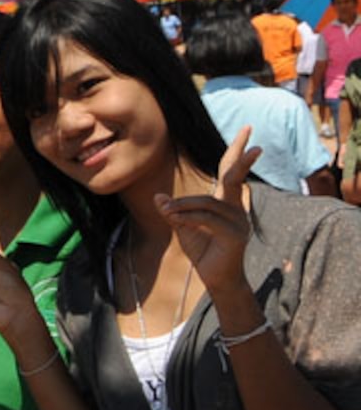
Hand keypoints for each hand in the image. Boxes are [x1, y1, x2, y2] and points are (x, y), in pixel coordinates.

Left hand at [157, 126, 256, 298]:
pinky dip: (186, 217)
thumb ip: (174, 211)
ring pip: (205, 203)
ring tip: (167, 212)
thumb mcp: (183, 227)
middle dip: (241, 155)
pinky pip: (206, 219)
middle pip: (234, 176)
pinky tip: (175, 219)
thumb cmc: (203, 251)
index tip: (247, 130)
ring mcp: (238, 221)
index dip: (237, 151)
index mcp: (226, 203)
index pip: (231, 172)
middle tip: (250, 133)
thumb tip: (158, 196)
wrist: (216, 278)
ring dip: (182, 206)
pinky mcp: (235, 235)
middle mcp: (236, 208)